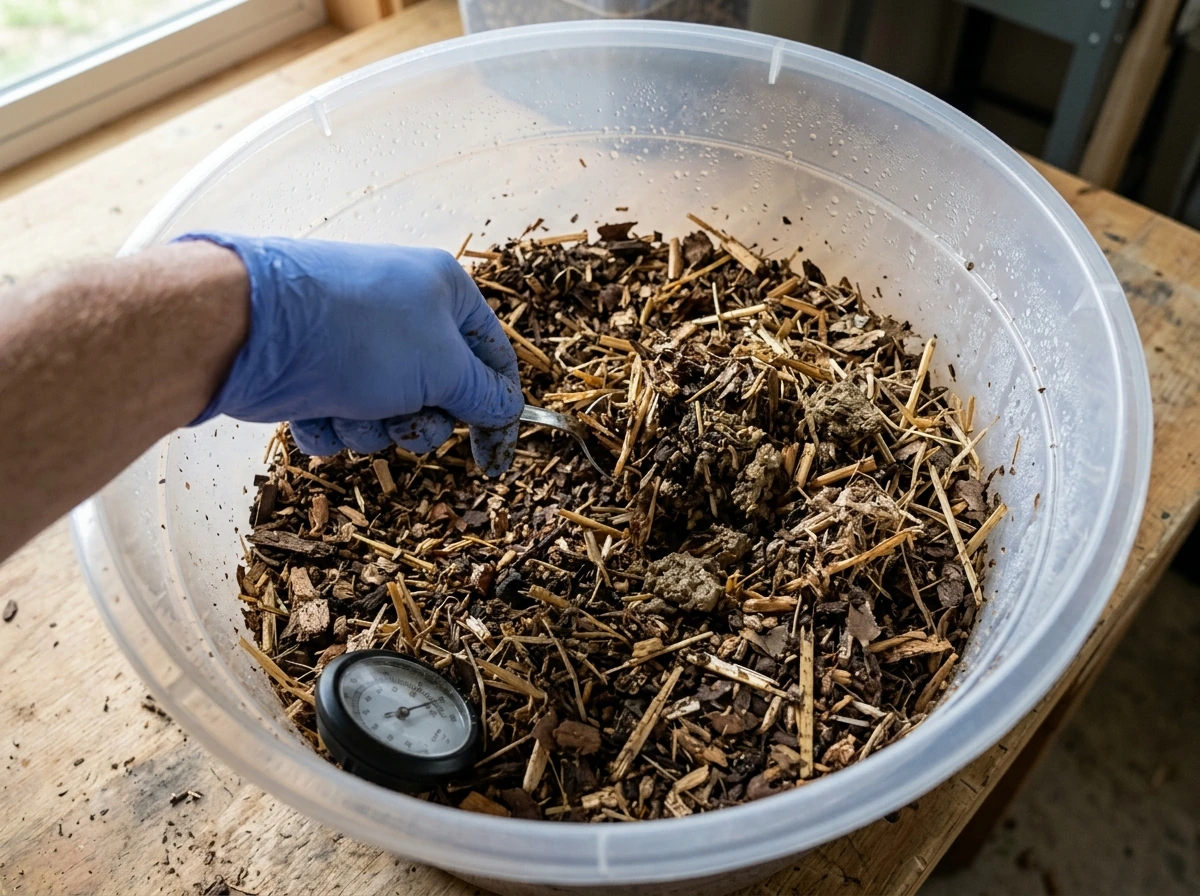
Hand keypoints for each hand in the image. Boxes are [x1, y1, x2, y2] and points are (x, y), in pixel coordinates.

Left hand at [179, 234, 521, 475]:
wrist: (249, 329)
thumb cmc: (358, 335)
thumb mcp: (443, 367)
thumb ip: (483, 395)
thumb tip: (506, 410)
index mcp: (444, 292)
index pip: (493, 357)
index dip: (497, 411)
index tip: (492, 461)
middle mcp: (402, 312)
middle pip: (439, 394)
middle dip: (416, 420)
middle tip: (401, 416)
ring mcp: (356, 343)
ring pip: (388, 414)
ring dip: (370, 426)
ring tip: (346, 405)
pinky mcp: (315, 371)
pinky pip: (342, 417)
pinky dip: (330, 424)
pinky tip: (311, 407)